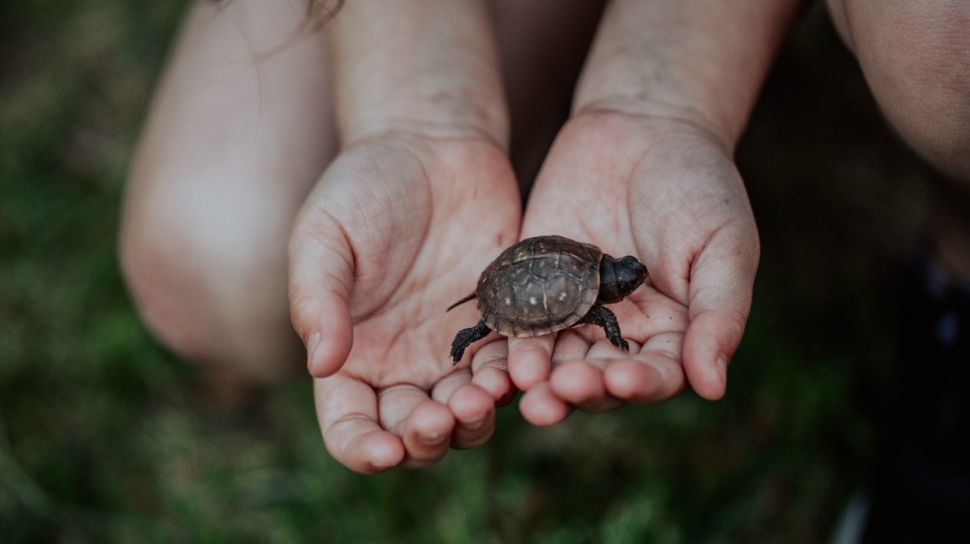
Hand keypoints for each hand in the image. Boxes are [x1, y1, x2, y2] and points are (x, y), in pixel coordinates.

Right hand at [289, 134, 519, 471]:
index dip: (362, 448)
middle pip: (414, 433)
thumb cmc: (363, 187)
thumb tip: (323, 366)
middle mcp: (403, 366)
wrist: (432, 145)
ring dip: (474, 420)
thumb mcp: (324, 235)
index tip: (384, 452)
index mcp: (350, 356)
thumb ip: (317, 299)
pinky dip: (516, 381)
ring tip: (480, 398)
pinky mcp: (503, 328)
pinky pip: (512, 369)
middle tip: (441, 418)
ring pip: (468, 414)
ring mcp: (455, 352)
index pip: (349, 424)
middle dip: (426, 439)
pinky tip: (520, 372)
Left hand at [511, 110, 759, 424]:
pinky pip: (518, 317)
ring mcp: (573, 311)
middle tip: (557, 393)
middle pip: (597, 379)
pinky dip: (507, 336)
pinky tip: (494, 345)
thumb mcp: (724, 244)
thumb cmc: (699, 185)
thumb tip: (713, 388)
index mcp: (672, 334)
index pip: (655, 376)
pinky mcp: (534, 286)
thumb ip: (719, 314)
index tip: (621, 382)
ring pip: (553, 358)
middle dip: (578, 389)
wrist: (642, 125)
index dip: (639, 385)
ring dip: (536, 375)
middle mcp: (620, 334)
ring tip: (522, 381)